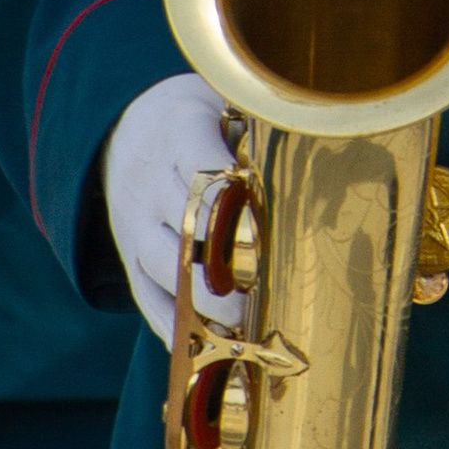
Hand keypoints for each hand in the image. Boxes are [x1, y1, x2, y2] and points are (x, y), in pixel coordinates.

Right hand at [104, 71, 238, 347]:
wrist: (123, 129)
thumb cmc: (198, 119)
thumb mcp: (223, 101)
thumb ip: (261, 123)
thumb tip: (326, 140)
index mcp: (179, 131)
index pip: (202, 165)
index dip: (232, 195)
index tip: (263, 222)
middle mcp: (150, 179)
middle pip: (184, 223)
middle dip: (221, 260)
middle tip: (259, 288)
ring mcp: (134, 222)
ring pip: (162, 265)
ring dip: (201, 300)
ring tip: (240, 327)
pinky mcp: (128, 257)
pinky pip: (145, 296)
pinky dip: (173, 325)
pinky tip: (205, 348)